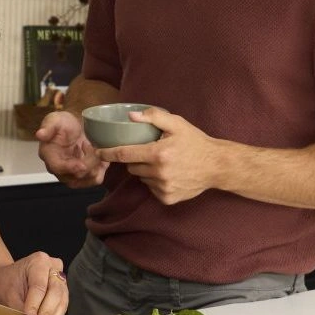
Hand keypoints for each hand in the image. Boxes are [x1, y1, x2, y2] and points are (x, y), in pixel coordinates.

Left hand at [0, 254, 66, 314]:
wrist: (5, 278)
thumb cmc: (5, 283)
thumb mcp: (8, 296)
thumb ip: (20, 310)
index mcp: (39, 261)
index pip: (39, 286)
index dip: (35, 306)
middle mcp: (54, 266)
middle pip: (55, 293)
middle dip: (47, 314)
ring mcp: (60, 278)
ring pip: (62, 301)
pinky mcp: (63, 290)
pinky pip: (62, 305)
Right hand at [35, 108, 106, 189]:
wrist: (75, 125)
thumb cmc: (63, 123)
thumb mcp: (54, 119)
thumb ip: (48, 127)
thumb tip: (40, 134)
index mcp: (49, 156)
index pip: (57, 167)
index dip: (70, 168)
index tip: (82, 165)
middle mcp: (59, 169)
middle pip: (74, 177)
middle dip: (87, 164)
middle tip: (91, 146)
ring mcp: (73, 174)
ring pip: (86, 180)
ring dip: (95, 165)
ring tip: (93, 147)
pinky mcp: (86, 174)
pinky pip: (95, 179)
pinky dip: (101, 168)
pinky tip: (98, 155)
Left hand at [94, 107, 226, 204]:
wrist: (216, 165)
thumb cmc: (195, 142)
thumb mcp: (177, 123)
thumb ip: (154, 116)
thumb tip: (131, 115)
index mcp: (158, 154)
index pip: (124, 154)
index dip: (108, 153)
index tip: (98, 152)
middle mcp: (159, 173)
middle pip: (132, 167)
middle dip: (136, 159)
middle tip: (150, 152)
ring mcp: (163, 188)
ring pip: (142, 178)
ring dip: (146, 171)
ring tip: (163, 163)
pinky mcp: (167, 198)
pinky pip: (151, 189)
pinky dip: (155, 182)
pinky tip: (169, 174)